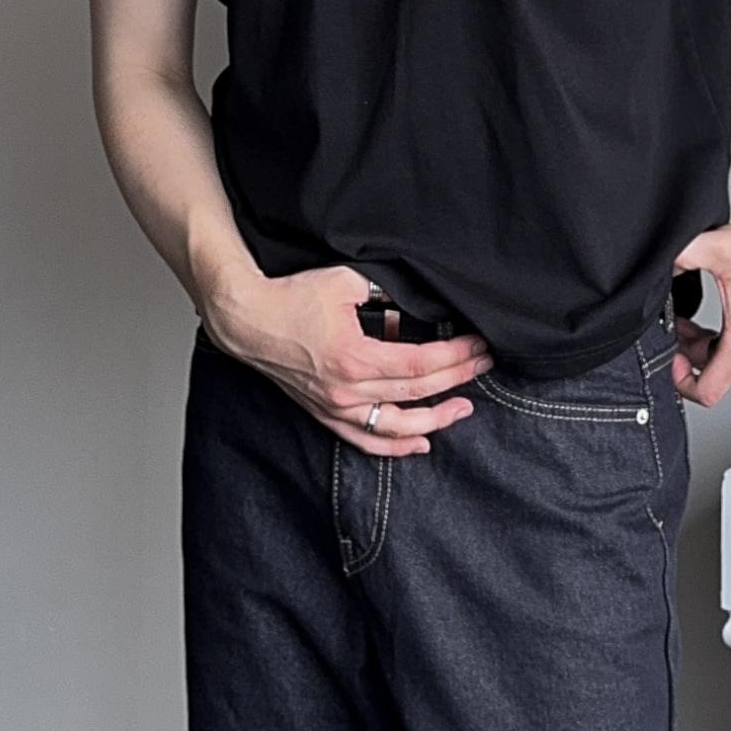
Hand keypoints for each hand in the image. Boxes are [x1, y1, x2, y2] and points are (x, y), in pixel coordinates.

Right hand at [200, 263, 492, 455]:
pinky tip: (420, 443)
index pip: (422, 364)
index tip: (479, 346)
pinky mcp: (326, 414)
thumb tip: (417, 299)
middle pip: (417, 393)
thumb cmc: (290, 299)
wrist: (246, 321)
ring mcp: (337, 408)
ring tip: (463, 409)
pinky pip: (366, 440)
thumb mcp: (344, 283)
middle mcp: (349, 391)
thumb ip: (385, 291)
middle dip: (457, 380)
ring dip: (435, 421)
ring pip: (397, 427)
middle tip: (484, 366)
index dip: (457, 357)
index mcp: (356, 357)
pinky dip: (395, 447)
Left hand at [670, 215, 730, 406]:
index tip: (672, 360)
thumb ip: (678, 258)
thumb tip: (658, 267)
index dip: (682, 383)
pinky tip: (702, 323)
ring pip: (721, 362)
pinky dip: (713, 340)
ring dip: (698, 347)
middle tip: (674, 329)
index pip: (709, 391)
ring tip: (685, 323)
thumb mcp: (712, 248)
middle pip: (712, 374)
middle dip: (687, 355)